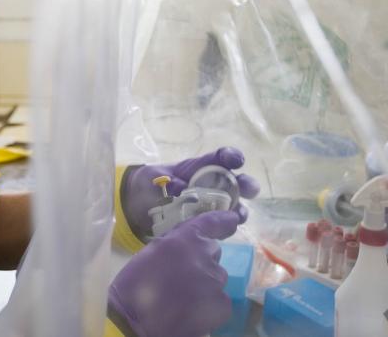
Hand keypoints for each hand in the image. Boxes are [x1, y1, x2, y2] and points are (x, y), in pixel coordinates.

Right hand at [108, 210, 239, 336]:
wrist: (134, 322)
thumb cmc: (134, 287)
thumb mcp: (152, 254)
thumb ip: (174, 246)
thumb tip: (188, 247)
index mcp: (185, 240)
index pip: (212, 223)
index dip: (225, 220)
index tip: (235, 218)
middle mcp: (205, 256)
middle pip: (213, 254)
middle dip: (202, 263)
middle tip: (182, 279)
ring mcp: (215, 281)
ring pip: (215, 280)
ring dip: (204, 285)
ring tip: (183, 300)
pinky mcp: (222, 305)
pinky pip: (220, 301)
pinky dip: (209, 307)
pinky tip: (191, 313)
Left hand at [122, 147, 258, 236]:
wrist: (138, 206)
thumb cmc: (150, 183)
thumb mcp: (153, 177)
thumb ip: (166, 180)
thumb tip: (180, 188)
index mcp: (202, 167)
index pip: (222, 158)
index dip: (232, 156)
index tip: (236, 160)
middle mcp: (213, 185)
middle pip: (238, 183)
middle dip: (247, 185)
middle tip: (248, 189)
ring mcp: (213, 206)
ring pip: (235, 207)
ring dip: (239, 211)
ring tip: (237, 216)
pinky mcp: (207, 224)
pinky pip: (222, 227)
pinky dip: (224, 228)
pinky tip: (221, 231)